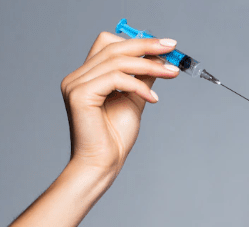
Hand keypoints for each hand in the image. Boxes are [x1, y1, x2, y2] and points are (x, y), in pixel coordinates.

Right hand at [60, 32, 179, 181]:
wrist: (104, 163)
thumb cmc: (115, 137)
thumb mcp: (134, 100)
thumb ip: (141, 79)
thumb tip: (158, 59)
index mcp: (87, 76)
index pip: (109, 43)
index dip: (137, 41)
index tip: (166, 46)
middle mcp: (77, 76)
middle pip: (113, 46)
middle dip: (146, 46)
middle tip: (172, 48)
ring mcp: (75, 84)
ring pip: (117, 61)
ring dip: (149, 65)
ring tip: (171, 73)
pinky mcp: (79, 95)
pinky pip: (115, 78)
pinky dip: (138, 85)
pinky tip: (153, 99)